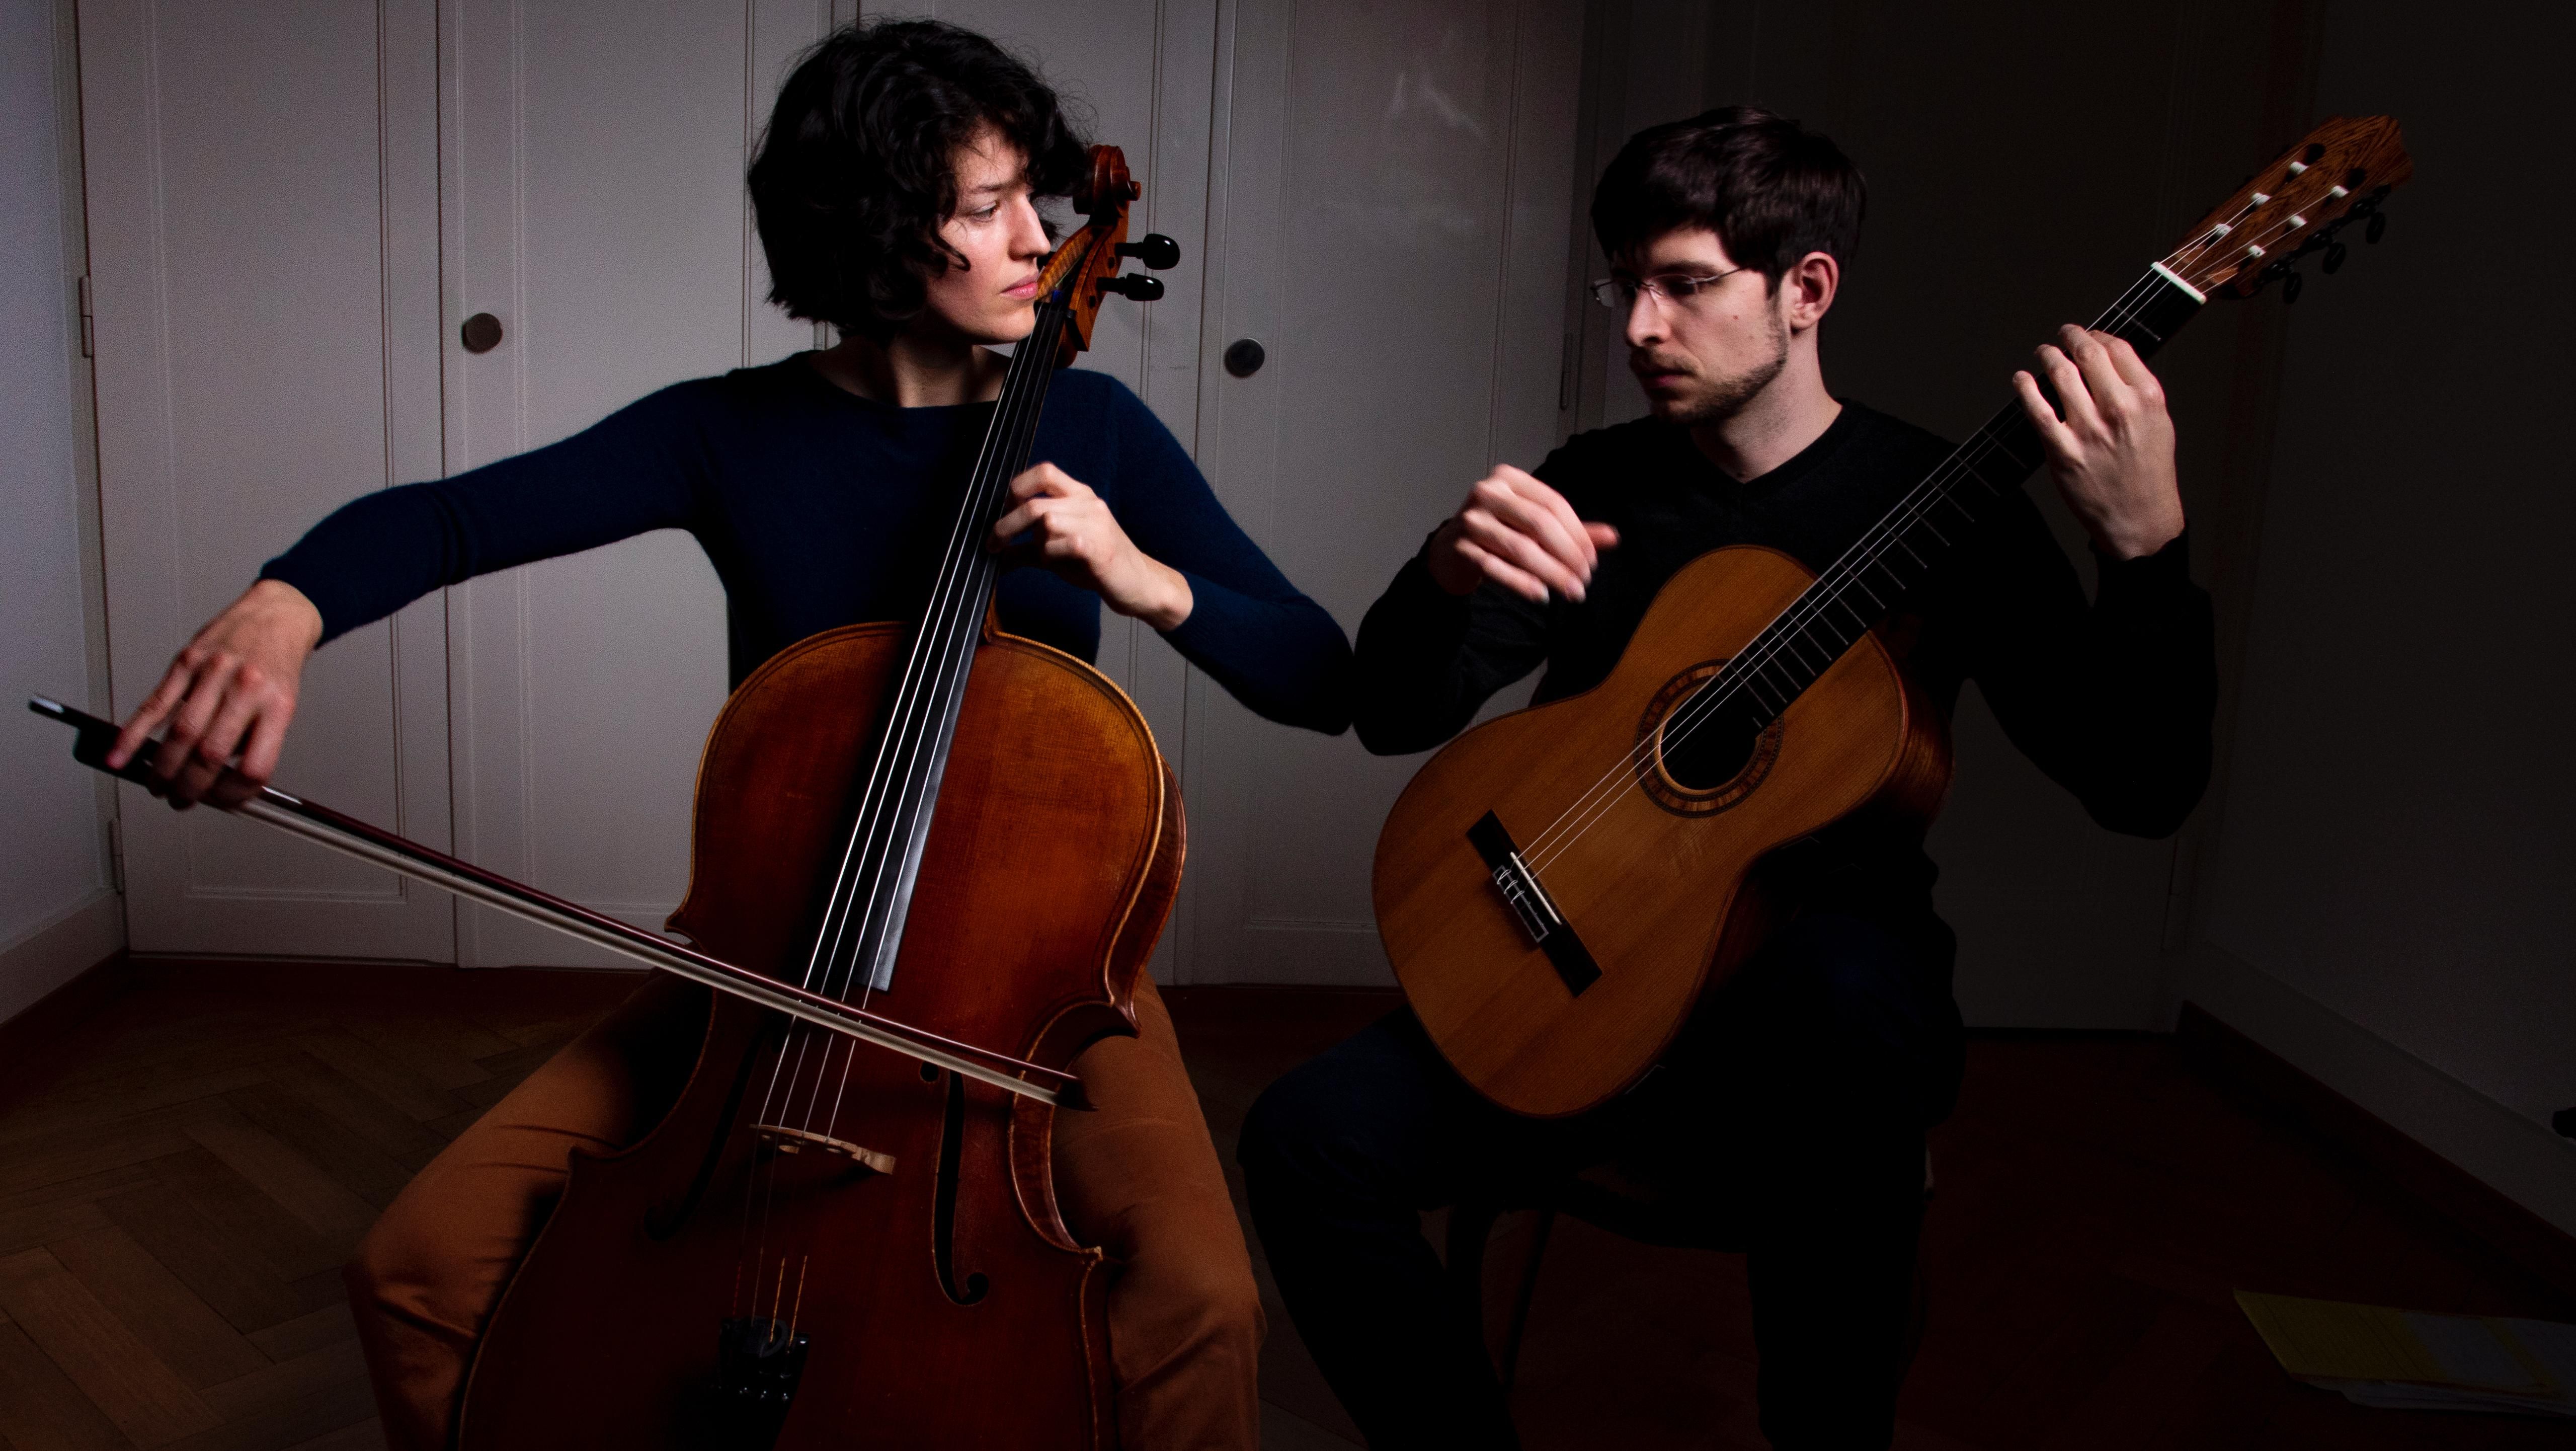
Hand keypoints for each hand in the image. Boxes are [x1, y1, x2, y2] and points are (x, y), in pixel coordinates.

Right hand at [108, 579, 322, 805]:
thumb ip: (254, 740)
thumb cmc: (277, 664)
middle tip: (180, 800)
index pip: (254, 767)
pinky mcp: (186, 662)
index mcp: (278, 707)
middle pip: (210, 755)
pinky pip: (155, 706)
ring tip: (157, 786)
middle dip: (190, 788)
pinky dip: (133, 735)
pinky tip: (119, 756)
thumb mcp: (282, 705)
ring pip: (180, 734)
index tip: (222, 803)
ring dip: (163, 769)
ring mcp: (214, 674)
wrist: (277, 615)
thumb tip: (220, 781)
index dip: (234, 795)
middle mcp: (247, 690)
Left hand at [989, 463, 1193, 629]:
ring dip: (1035, 544)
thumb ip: (1029, 548)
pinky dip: (1051, 557)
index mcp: (1079, 495)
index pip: (1043, 472)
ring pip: (1046, 522)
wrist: (1140, 583)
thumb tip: (997, 553)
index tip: (1004, 511)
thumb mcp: (1059, 551)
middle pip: (1033, 502)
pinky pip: (1062, 545)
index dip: (1017, 488)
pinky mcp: (1100, 549)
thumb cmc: (1098, 564)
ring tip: (1044, 558)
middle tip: (994, 544)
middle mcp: (1088, 504)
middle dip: (1006, 525)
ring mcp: (1096, 525)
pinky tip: (1059, 565)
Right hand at [1425, 466, 1618, 601]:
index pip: (1553, 504)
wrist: (1450, 552)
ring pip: (1520, 548)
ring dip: (1551, 573)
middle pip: (1539, 524)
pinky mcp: (1460, 547)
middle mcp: (1488, 492)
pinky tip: (1541, 595)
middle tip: (1585, 580)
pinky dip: (1521, 583)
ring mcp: (1471, 519)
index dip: (1577, 533)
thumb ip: (1572, 530)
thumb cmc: (1499, 534)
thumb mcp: (1535, 527)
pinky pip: (1496, 567)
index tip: (1593, 560)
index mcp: (1509, 478)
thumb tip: (1614, 537)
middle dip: (1568, 555)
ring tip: (1571, 592)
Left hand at [2012, 325, 2184, 559]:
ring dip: (2048, 356)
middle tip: (2064, 334)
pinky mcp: (2063, 451)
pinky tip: (2021, 379)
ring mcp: (2089, 430)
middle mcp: (2119, 409)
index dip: (2098, 335)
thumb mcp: (2158, 423)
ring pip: (2061, 374)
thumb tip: (2107, 359)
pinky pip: (2037, 409)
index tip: (2089, 334)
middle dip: (2071, 336)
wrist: (2140, 518)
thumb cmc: (2148, 471)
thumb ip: (2136, 390)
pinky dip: (2025, 388)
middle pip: (2088, 353)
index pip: (2118, 348)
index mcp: (2147, 398)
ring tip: (2044, 352)